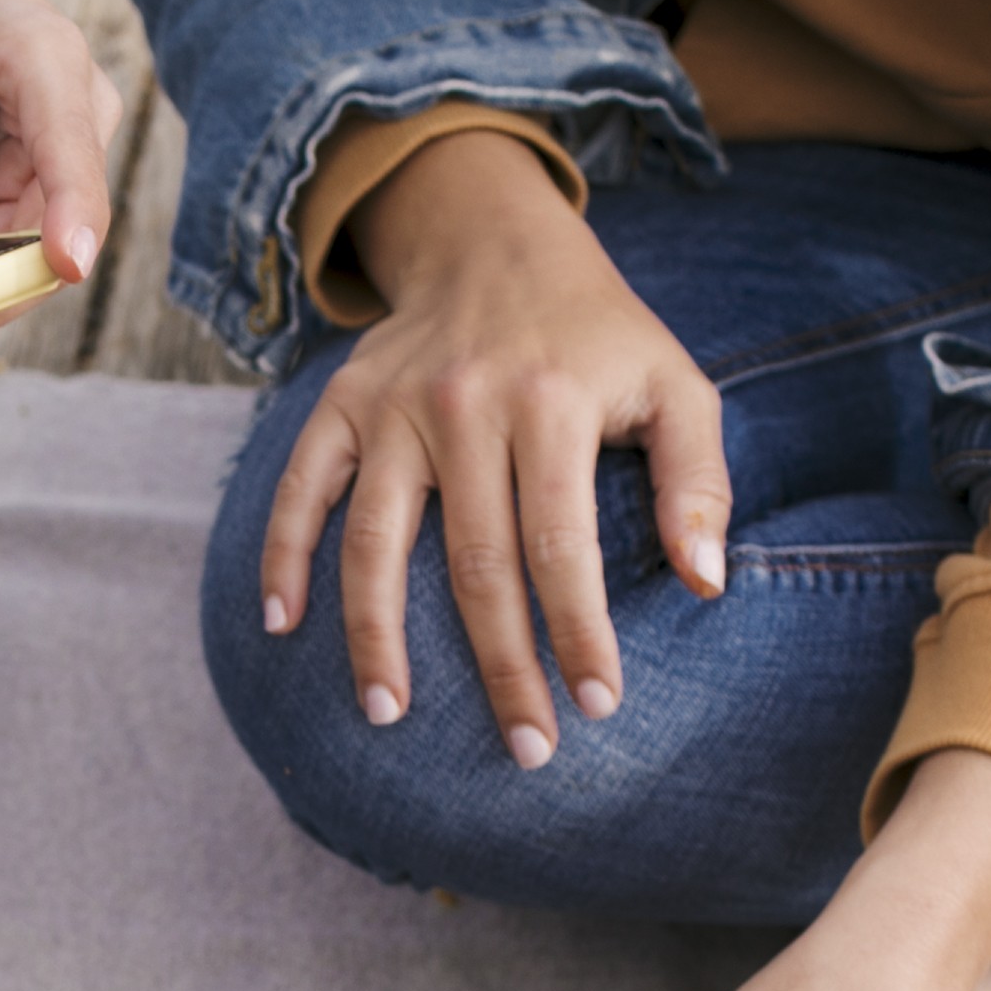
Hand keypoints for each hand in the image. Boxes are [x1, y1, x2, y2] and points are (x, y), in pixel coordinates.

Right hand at [263, 128, 728, 761]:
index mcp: (553, 402)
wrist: (497, 242)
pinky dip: (284, 558)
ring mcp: (392, 410)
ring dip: (376, 639)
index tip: (595, 704)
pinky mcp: (341, 407)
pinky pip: (301, 492)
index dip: (577, 633)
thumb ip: (696, 481)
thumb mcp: (675, 383)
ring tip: (388, 715)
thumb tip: (707, 584)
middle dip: (500, 667)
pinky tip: (282, 627)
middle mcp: (465, 407)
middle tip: (525, 747)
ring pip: (375, 544)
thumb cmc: (598, 335)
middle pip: (475, 565)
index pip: (562, 545)